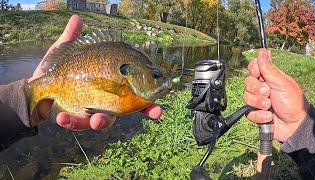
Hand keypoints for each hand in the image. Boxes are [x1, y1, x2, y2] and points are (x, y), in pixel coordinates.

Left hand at [29, 15, 161, 129]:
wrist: (40, 86)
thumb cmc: (57, 68)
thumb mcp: (64, 52)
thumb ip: (72, 38)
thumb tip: (78, 18)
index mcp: (110, 83)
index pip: (135, 92)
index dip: (150, 101)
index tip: (161, 106)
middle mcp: (105, 99)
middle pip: (129, 108)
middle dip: (144, 111)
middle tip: (157, 112)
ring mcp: (91, 110)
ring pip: (103, 121)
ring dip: (101, 122)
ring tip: (96, 119)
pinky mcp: (76, 118)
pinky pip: (76, 123)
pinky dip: (70, 121)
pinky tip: (62, 117)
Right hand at [244, 48, 308, 141]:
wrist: (294, 126)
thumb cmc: (293, 103)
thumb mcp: (282, 83)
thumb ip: (269, 68)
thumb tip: (263, 50)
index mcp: (269, 77)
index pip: (253, 67)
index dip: (253, 70)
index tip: (258, 73)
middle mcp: (261, 87)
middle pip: (247, 82)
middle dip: (257, 90)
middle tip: (268, 93)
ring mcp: (257, 100)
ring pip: (246, 97)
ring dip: (258, 103)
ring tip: (269, 107)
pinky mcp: (255, 113)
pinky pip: (248, 112)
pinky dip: (259, 116)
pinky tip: (269, 117)